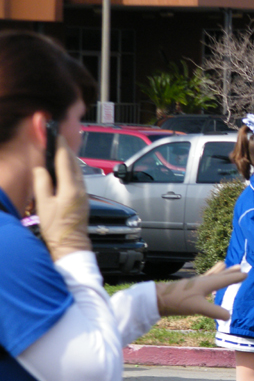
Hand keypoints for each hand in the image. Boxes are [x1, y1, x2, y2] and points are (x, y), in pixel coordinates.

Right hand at [33, 136, 90, 260]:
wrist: (71, 245)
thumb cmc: (56, 227)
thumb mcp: (43, 204)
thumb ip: (42, 183)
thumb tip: (41, 168)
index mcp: (71, 188)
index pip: (66, 161)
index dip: (60, 147)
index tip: (56, 136)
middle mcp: (81, 189)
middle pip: (75, 164)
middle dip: (66, 151)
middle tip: (58, 140)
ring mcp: (85, 194)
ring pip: (79, 171)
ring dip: (70, 160)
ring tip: (60, 151)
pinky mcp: (84, 199)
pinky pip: (79, 179)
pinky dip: (72, 169)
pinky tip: (66, 169)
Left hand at [156, 262, 247, 319]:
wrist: (159, 299)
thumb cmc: (179, 301)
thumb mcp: (198, 307)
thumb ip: (214, 311)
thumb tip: (229, 316)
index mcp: (207, 284)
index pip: (225, 280)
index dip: (235, 278)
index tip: (246, 274)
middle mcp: (203, 281)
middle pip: (219, 275)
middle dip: (230, 272)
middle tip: (239, 267)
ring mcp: (195, 283)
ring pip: (211, 275)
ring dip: (220, 272)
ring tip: (224, 265)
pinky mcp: (189, 288)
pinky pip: (204, 280)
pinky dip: (209, 277)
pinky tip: (207, 279)